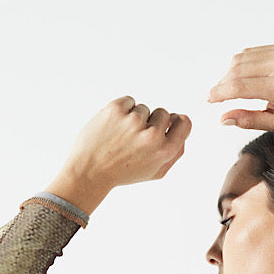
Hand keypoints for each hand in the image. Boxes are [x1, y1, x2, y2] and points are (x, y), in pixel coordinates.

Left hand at [45, 97, 191, 214]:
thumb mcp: (154, 172)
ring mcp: (133, 120)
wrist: (90, 171)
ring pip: (143, 109)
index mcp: (164, 151)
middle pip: (163, 113)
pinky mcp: (116, 109)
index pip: (184, 123)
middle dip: (152, 121)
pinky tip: (114, 127)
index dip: (177, 121)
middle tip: (136, 139)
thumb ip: (174, 152)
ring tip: (121, 136)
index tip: (170, 122)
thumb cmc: (123, 172)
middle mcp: (151, 135)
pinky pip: (128, 101)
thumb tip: (182, 126)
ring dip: (135, 118)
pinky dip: (122, 111)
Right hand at [208, 44, 273, 131]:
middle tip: (216, 96)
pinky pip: (251, 52)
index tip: (209, 99)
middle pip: (235, 70)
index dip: (219, 93)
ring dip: (229, 73)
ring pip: (241, 59)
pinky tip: (240, 77)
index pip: (237, 86)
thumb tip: (223, 118)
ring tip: (228, 88)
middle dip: (222, 83)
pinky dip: (241, 63)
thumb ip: (248, 120)